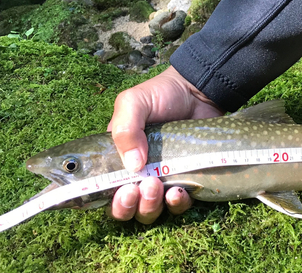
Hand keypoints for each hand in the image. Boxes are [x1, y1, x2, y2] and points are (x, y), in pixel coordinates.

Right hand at [107, 66, 223, 222]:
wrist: (198, 91)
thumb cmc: (161, 95)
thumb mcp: (133, 103)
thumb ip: (125, 129)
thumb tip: (133, 166)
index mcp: (118, 157)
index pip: (102, 189)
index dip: (104, 199)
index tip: (118, 191)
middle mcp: (138, 173)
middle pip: (125, 207)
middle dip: (128, 206)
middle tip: (139, 188)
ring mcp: (163, 179)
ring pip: (149, 211)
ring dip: (150, 206)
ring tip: (157, 186)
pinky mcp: (187, 180)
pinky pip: (178, 205)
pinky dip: (176, 204)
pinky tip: (178, 192)